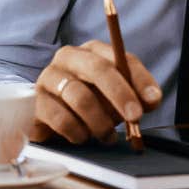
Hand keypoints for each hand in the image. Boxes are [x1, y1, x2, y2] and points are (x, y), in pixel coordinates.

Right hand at [30, 39, 162, 143]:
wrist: (49, 117)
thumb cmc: (90, 102)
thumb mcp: (116, 97)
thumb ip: (137, 96)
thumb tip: (151, 99)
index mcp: (91, 51)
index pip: (120, 57)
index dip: (139, 78)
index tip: (153, 100)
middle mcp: (68, 57)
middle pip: (97, 69)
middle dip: (120, 95)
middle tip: (135, 118)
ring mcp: (48, 78)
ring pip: (80, 97)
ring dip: (100, 122)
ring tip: (108, 136)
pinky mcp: (36, 102)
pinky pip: (61, 119)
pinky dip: (78, 133)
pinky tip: (83, 137)